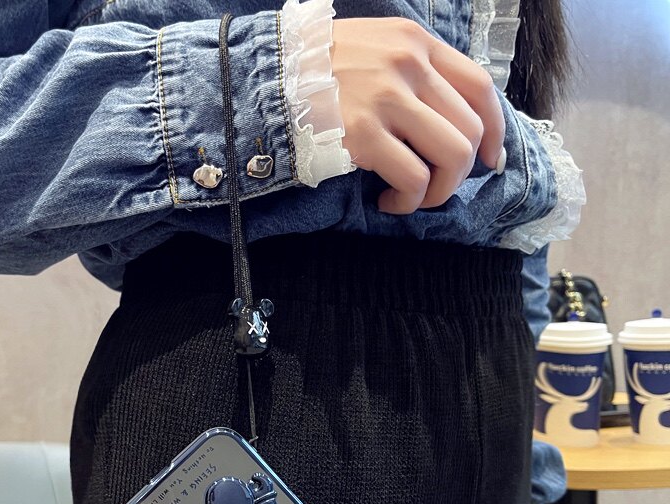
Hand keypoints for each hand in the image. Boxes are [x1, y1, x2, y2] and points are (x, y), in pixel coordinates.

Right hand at [331, 17, 505, 213]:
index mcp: (414, 42)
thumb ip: (412, 72)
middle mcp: (408, 65)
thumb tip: (447, 120)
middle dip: (462, 173)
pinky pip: (414, 179)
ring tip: (413, 199)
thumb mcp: (373, 49)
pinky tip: (388, 203)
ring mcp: (387, 99)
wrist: (264, 78)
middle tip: (436, 188)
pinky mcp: (363, 135)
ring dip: (440, 191)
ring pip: (454, 156)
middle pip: (471, 129)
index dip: (495, 130)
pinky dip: (409, 202)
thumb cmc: (316, 72)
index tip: (490, 159)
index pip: (480, 87)